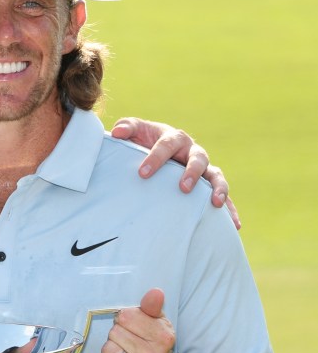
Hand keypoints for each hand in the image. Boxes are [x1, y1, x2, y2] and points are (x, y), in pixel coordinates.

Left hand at [97, 289, 175, 352]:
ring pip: (106, 350)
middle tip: (128, 344)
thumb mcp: (158, 324)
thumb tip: (155, 292)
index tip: (132, 327)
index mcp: (163, 338)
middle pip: (114, 333)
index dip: (125, 320)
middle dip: (118, 336)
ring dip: (110, 351)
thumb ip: (152, 307)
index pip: (125, 317)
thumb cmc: (153, 347)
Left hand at [111, 118, 240, 230]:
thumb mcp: (136, 133)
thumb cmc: (144, 142)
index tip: (142, 173)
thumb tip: (116, 132)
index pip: (167, 145)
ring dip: (218, 188)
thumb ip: (126, 128)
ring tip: (216, 203)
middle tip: (183, 187)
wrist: (156, 151)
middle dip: (192, 172)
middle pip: (198, 158)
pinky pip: (223, 196)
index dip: (156, 157)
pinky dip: (230, 209)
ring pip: (215, 175)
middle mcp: (192, 152)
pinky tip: (235, 225)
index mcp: (174, 138)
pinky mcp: (208, 185)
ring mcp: (203, 169)